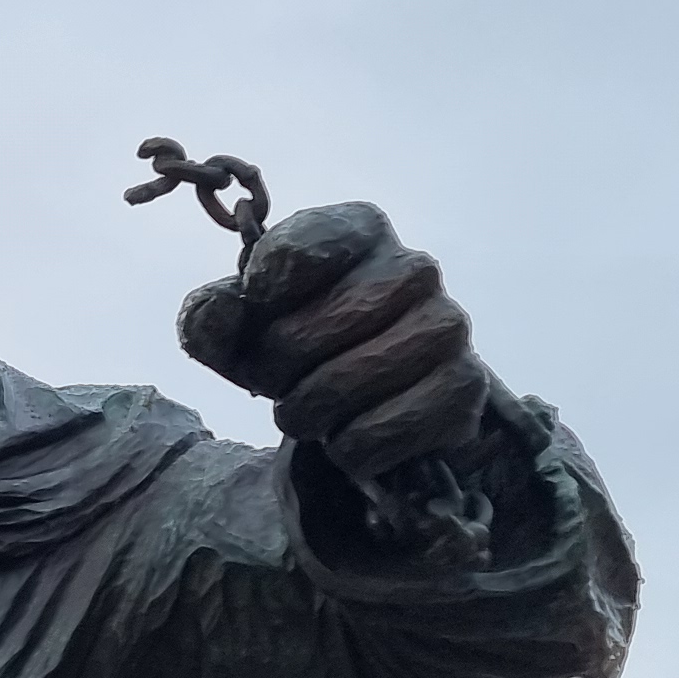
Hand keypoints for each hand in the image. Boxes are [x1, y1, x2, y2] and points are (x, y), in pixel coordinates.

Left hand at [173, 200, 496, 483]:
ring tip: (311, 414)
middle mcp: (414, 266)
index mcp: (359, 230)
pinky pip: (385, 430)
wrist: (375, 400)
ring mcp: (447, 324)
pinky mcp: (464, 386)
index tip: (255, 319)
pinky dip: (351, 448)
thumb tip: (226, 307)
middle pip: (308, 331)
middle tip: (280, 382)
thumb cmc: (302, 347)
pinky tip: (349, 438)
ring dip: (311, 413)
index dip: (256, 302)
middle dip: (276, 370)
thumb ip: (213, 314)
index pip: (289, 256)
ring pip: (348, 382)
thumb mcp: (242, 328)